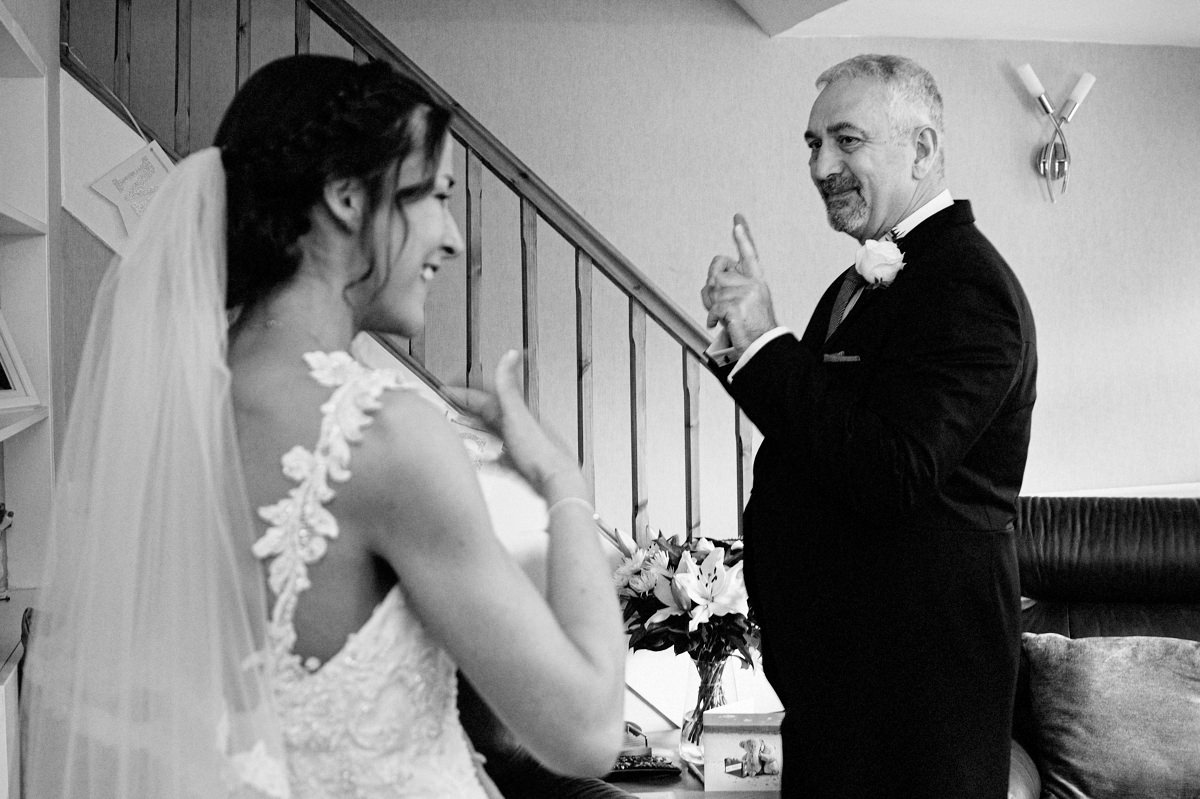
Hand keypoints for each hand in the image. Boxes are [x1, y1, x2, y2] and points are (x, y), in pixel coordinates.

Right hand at [444, 350, 584, 499]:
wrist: (555, 480)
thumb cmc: (538, 449)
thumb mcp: (517, 413)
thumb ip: (509, 387)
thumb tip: (510, 354)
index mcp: (514, 412)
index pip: (483, 397)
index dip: (463, 393)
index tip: (445, 390)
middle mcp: (516, 426)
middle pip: (487, 414)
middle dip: (467, 409)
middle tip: (448, 406)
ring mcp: (518, 444)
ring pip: (492, 433)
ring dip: (476, 430)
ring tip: (460, 429)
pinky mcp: (519, 464)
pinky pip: (498, 458)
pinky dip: (487, 457)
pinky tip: (481, 461)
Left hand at [700, 214, 776, 353]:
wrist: (763, 345)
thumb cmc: (754, 327)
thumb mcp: (748, 302)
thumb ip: (733, 287)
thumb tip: (712, 282)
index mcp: (757, 280)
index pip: (749, 254)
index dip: (743, 236)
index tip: (737, 220)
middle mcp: (753, 284)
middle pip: (718, 274)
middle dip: (711, 289)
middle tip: (717, 304)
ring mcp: (746, 295)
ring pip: (714, 291)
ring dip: (712, 306)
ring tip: (723, 316)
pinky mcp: (738, 307)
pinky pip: (715, 307)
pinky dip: (712, 317)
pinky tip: (717, 323)